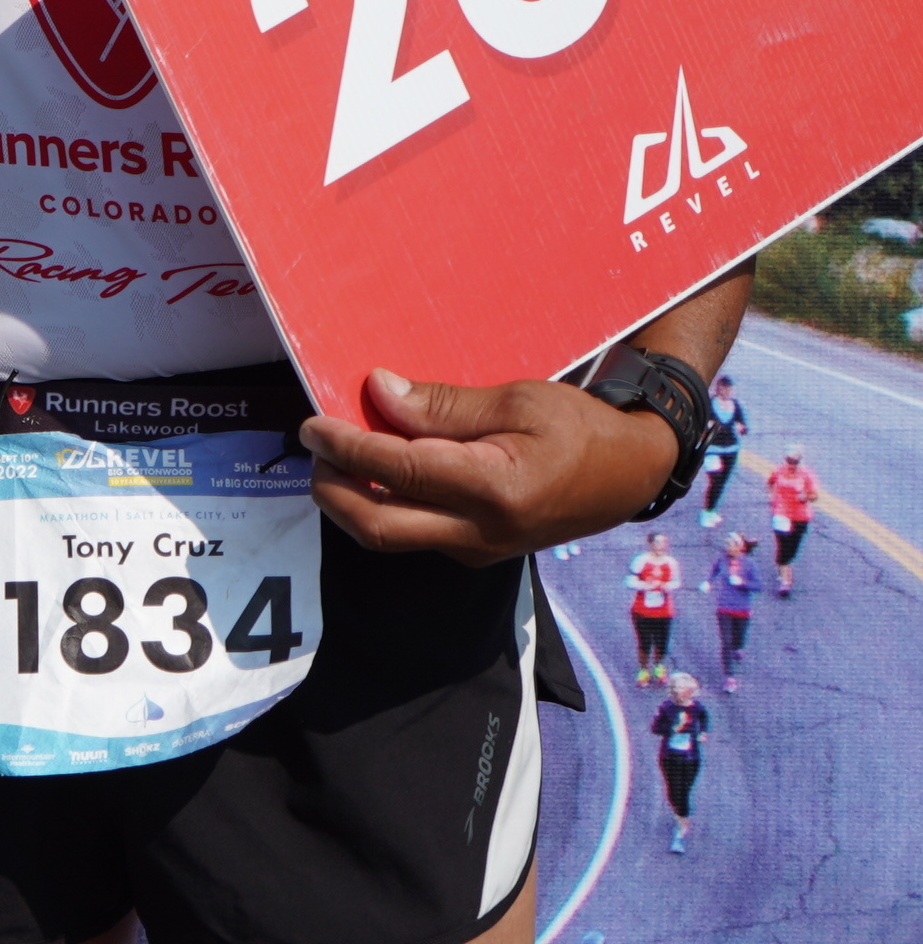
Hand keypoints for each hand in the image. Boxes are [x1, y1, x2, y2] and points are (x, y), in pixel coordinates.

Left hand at [302, 369, 679, 562]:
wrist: (630, 474)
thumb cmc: (579, 428)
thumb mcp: (517, 400)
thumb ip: (443, 404)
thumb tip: (378, 391)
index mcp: (494, 489)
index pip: (396, 470)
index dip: (345, 445)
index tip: (313, 423)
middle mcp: (479, 532)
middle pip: (376, 526)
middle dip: (330, 488)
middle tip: (316, 445)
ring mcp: (476, 550)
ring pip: (389, 537)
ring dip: (350, 499)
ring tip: (337, 454)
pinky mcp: (474, 552)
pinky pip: (411, 534)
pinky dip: (380, 505)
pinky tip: (375, 470)